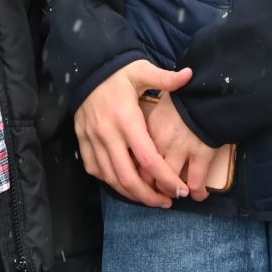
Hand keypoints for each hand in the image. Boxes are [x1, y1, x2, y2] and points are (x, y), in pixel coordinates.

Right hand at [74, 60, 193, 205]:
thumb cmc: (117, 72)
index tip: (180, 190)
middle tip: (166, 202)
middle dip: (149, 196)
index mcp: (126, 119)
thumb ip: (165, 78)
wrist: (85, 69)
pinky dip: (110, 180)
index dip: (165, 178)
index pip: (147, 158)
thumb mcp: (141, 70)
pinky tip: (124, 183)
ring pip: (110, 177)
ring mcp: (92, 139)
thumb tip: (190, 75)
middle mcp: (107, 133)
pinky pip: (94, 169)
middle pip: (127, 177)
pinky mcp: (82, 140)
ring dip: (131, 193)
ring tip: (150, 199)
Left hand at [141, 91, 227, 202]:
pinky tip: (199, 195)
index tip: (141, 176)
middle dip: (152, 187)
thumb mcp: (150, 89)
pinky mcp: (201, 154)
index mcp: (144, 128)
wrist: (210, 87)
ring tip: (178, 194)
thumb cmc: (181, 91)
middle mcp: (159, 141)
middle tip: (158, 192)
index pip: (131, 157)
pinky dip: (198, 192)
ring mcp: (180, 149)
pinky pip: (196, 182)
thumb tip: (135, 131)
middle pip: (146, 175)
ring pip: (169, 182)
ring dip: (173, 191)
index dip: (135, 171)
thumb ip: (144, 116)